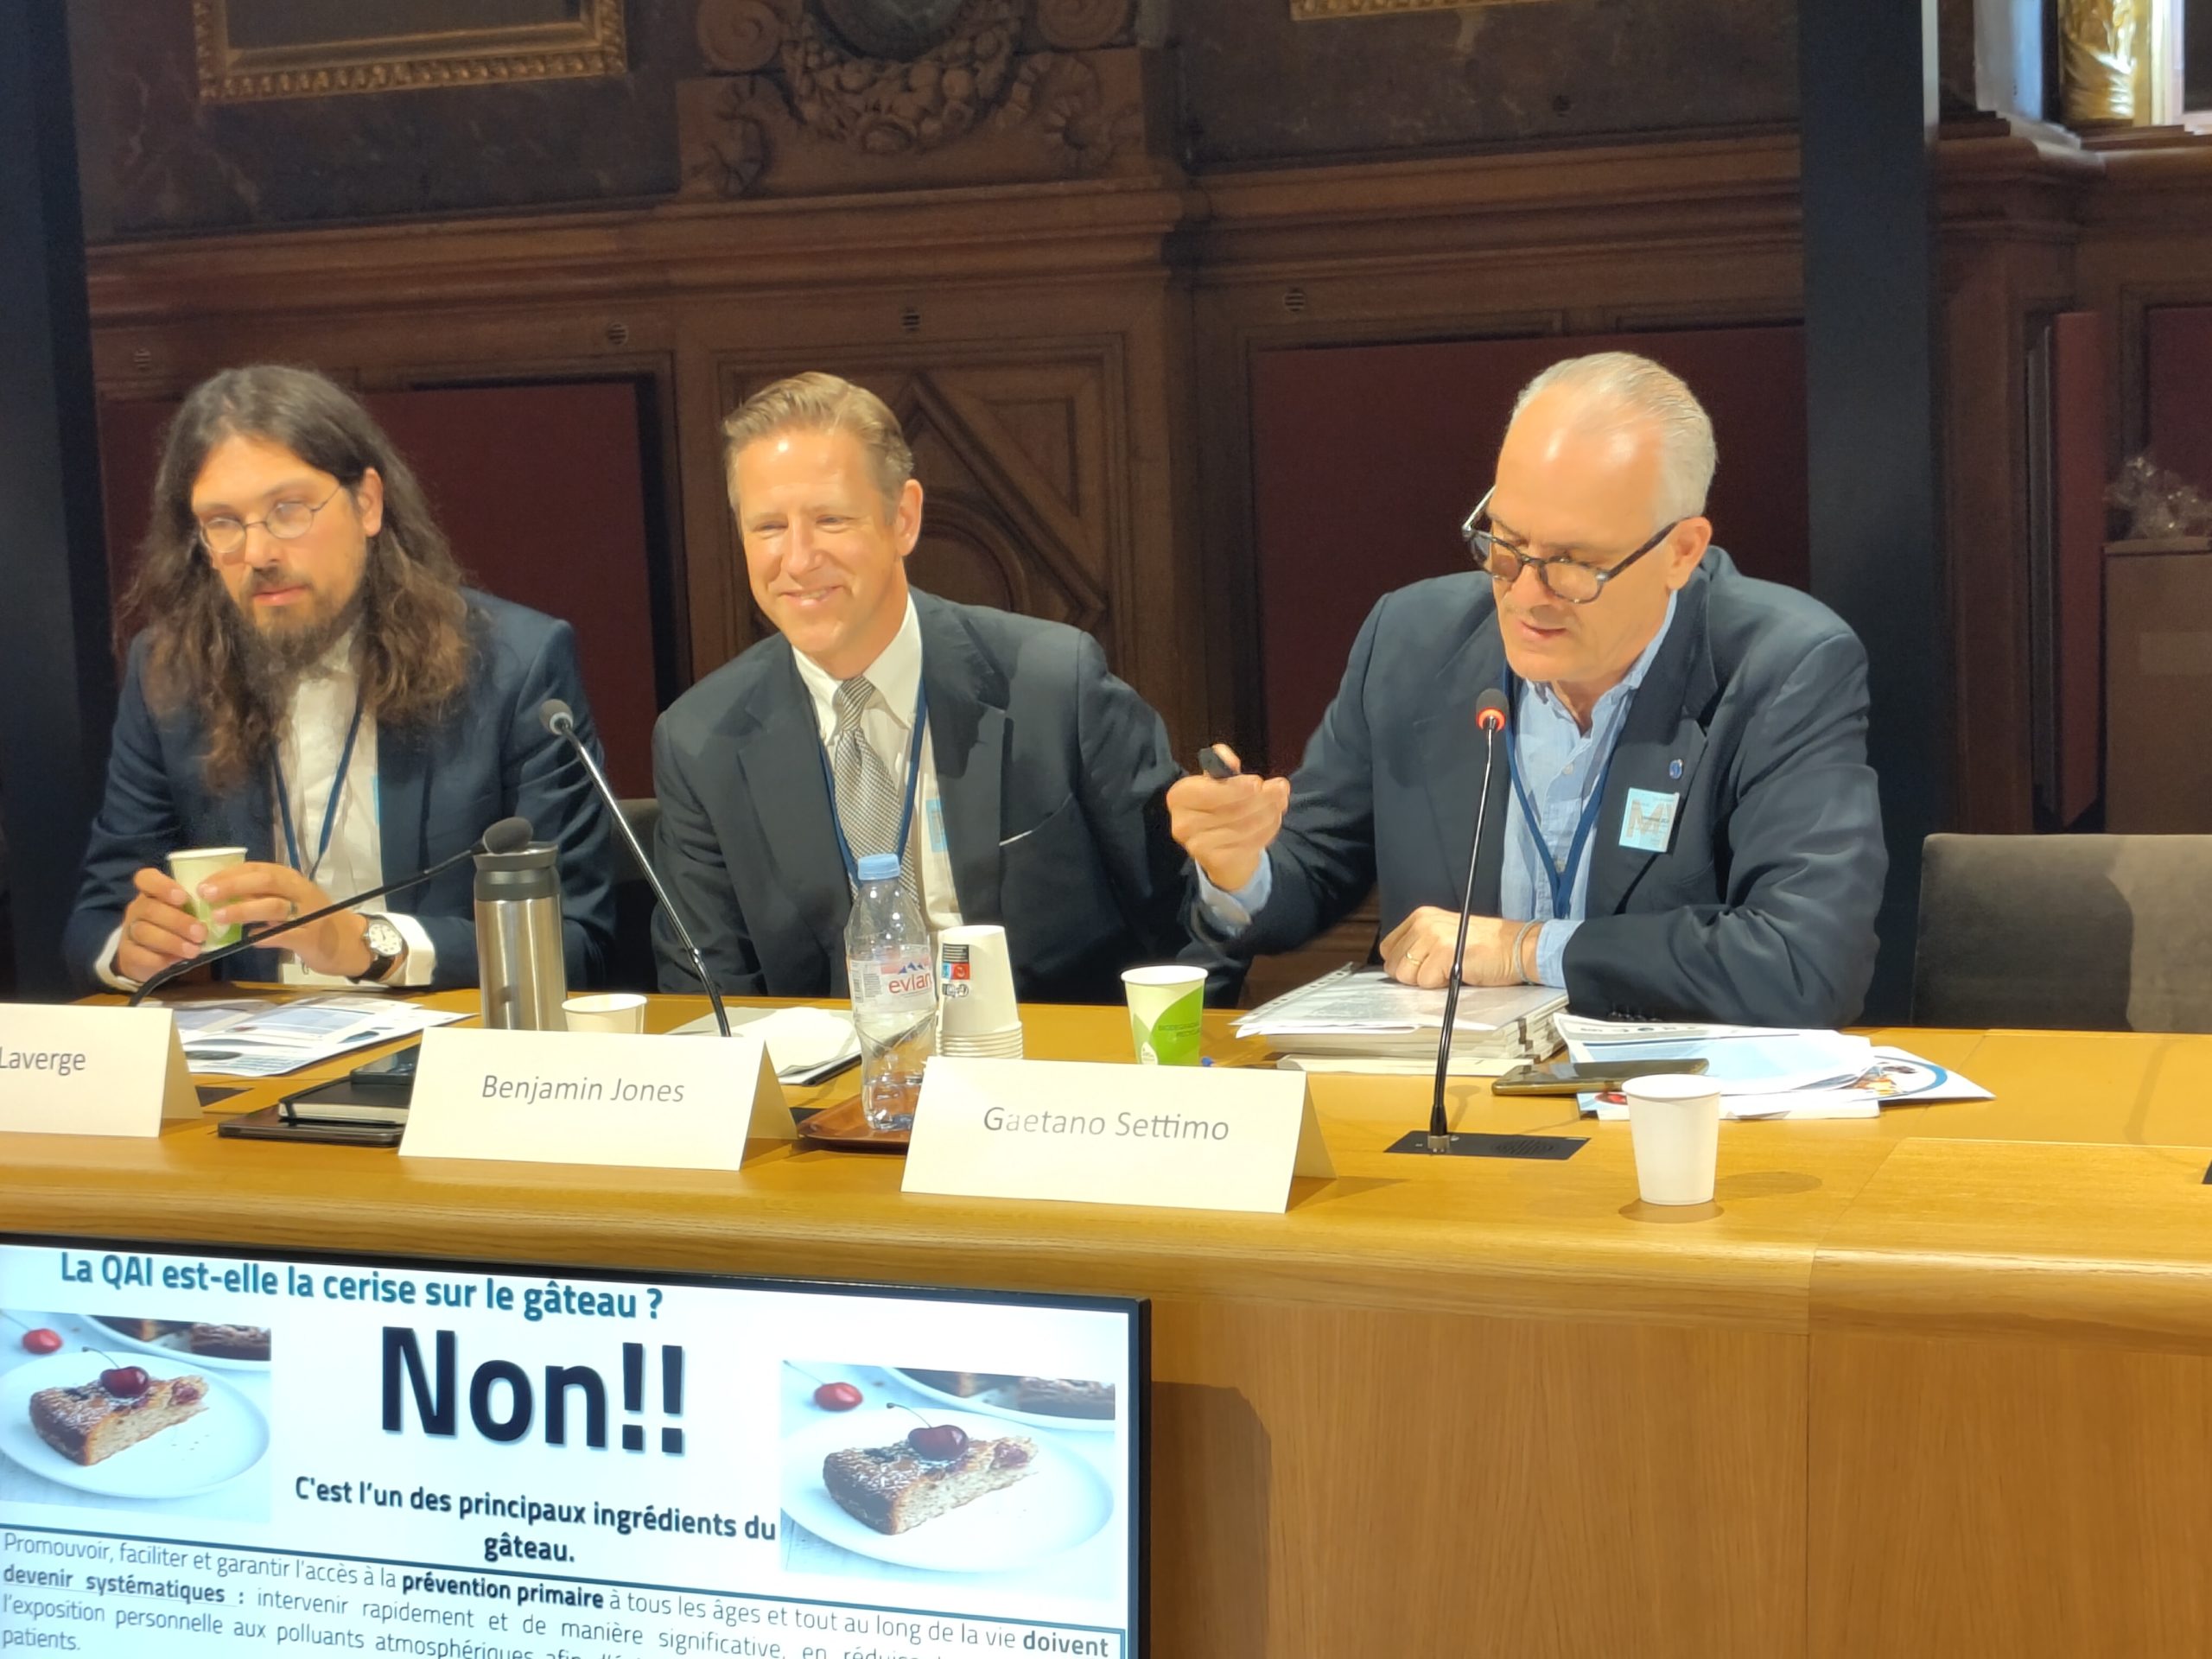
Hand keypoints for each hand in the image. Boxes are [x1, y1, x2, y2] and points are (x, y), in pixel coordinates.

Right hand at [113, 867, 209, 984]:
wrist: (147, 957)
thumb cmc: (174, 928)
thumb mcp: (183, 913)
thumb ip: (196, 908)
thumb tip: (224, 910)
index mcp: (151, 893)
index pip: (146, 879)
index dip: (162, 886)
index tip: (183, 897)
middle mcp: (137, 909)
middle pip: (150, 909)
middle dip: (178, 921)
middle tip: (201, 933)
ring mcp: (129, 931)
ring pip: (144, 932)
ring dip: (172, 942)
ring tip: (194, 950)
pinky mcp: (128, 954)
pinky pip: (140, 955)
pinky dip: (159, 959)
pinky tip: (176, 962)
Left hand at [192, 862, 371, 978]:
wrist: (352, 943)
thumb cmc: (315, 920)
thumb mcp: (290, 902)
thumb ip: (262, 899)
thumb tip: (222, 900)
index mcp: (292, 880)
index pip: (258, 868)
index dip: (229, 874)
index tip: (203, 883)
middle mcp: (301, 892)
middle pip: (265, 881)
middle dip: (233, 885)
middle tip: (205, 894)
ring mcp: (309, 914)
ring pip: (274, 905)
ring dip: (244, 910)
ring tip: (219, 917)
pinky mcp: (313, 938)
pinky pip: (286, 935)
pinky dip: (266, 937)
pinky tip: (249, 940)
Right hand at [1166, 746, 1290, 891]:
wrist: (1219, 850)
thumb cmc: (1219, 806)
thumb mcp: (1218, 781)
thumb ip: (1222, 765)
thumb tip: (1228, 760)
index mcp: (1179, 797)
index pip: (1208, 792)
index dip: (1235, 788)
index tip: (1258, 782)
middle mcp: (1182, 823)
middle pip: (1230, 810)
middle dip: (1262, 799)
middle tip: (1281, 789)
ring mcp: (1196, 847)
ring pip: (1243, 827)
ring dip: (1268, 814)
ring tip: (1280, 804)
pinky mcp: (1215, 862)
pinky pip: (1248, 845)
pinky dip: (1266, 832)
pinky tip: (1273, 821)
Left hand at [1379, 907, 1529, 988]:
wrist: (1516, 947)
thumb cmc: (1486, 946)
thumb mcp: (1446, 935)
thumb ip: (1421, 945)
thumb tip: (1399, 966)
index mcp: (1422, 916)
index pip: (1389, 948)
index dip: (1403, 964)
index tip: (1421, 967)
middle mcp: (1424, 923)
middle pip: (1395, 964)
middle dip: (1414, 975)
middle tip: (1439, 970)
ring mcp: (1433, 937)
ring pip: (1407, 975)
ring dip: (1427, 980)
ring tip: (1449, 970)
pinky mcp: (1444, 953)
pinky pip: (1425, 982)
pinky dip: (1440, 985)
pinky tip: (1457, 972)